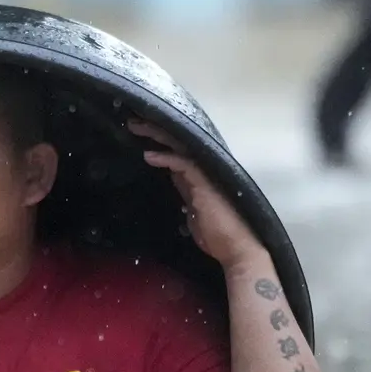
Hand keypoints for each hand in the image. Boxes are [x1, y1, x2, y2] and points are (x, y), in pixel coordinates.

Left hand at [127, 116, 266, 269]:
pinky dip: (166, 158)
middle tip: (132, 121)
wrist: (237, 250)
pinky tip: (149, 155)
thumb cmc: (218, 235)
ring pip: (179, 146)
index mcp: (199, 177)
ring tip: (136, 127)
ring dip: (156, 135)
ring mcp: (206, 175)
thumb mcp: (194, 211)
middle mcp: (203, 170)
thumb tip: (175, 181)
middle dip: (154, 131)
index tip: (138, 135)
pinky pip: (183, 164)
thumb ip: (185, 193)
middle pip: (177, 143)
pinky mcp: (205, 184)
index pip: (177, 152)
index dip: (159, 142)